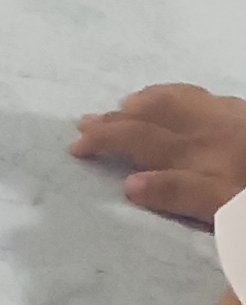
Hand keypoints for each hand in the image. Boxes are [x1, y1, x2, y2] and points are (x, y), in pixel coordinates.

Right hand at [71, 83, 245, 223]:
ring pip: (181, 98)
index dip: (105, 139)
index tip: (75, 146)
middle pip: (154, 114)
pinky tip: (187, 104)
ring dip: (149, 99)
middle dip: (117, 117)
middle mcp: (208, 127)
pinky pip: (208, 98)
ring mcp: (232, 117)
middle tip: (86, 120)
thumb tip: (130, 184)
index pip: (138, 140)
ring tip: (129, 102)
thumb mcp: (222, 207)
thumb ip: (178, 194)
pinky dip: (183, 97)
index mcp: (195, 152)